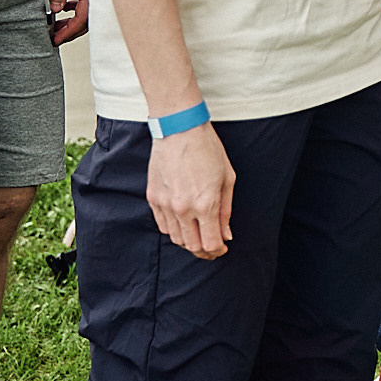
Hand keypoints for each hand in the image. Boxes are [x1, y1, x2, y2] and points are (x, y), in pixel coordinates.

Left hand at [48, 0, 90, 44]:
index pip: (82, 19)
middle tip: (54, 37)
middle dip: (70, 30)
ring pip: (88, 12)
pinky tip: (66, 8)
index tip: (55, 40)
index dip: (68, 32)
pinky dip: (77, 9)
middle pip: (87, 20)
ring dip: (73, 21)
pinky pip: (88, 2)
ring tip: (57, 25)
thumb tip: (55, 10)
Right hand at [146, 122, 234, 258]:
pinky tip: (184, 224)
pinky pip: (162, 225)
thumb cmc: (208, 149)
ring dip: (189, 242)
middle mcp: (183, 209)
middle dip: (204, 251)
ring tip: (199, 235)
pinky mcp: (152, 198)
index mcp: (205, 204)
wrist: (179, 129)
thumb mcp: (227, 178)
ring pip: (175, 238)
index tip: (222, 248)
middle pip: (192, 246)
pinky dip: (174, 230)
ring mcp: (165, 204)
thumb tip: (226, 234)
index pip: (210, 243)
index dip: (218, 251)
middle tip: (212, 248)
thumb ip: (226, 210)